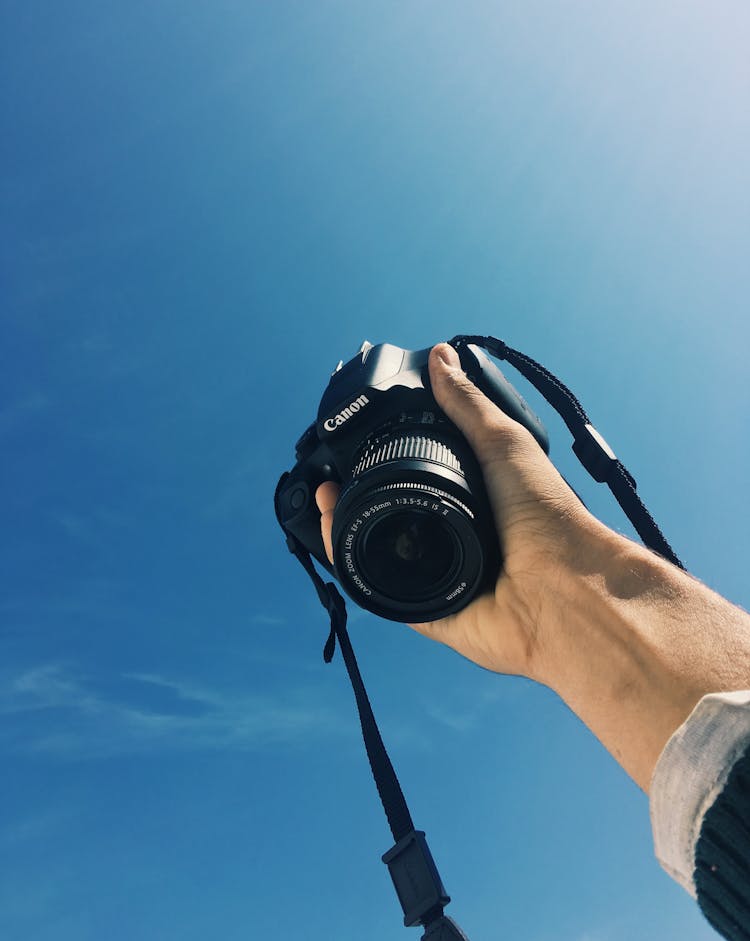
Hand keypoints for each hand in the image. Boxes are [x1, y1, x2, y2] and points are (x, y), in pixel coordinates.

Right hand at [315, 342, 599, 680]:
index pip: (413, 481)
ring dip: (342, 529)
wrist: (562, 585)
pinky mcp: (429, 611)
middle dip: (350, 499)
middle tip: (327, 480)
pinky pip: (380, 593)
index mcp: (471, 503)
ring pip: (374, 555)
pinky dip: (352, 569)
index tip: (352, 448)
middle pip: (386, 518)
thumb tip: (441, 357)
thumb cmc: (547, 515)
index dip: (379, 466)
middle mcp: (452, 539)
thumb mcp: (504, 443)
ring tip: (323, 500)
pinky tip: (335, 538)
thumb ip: (468, 404)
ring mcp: (439, 578)